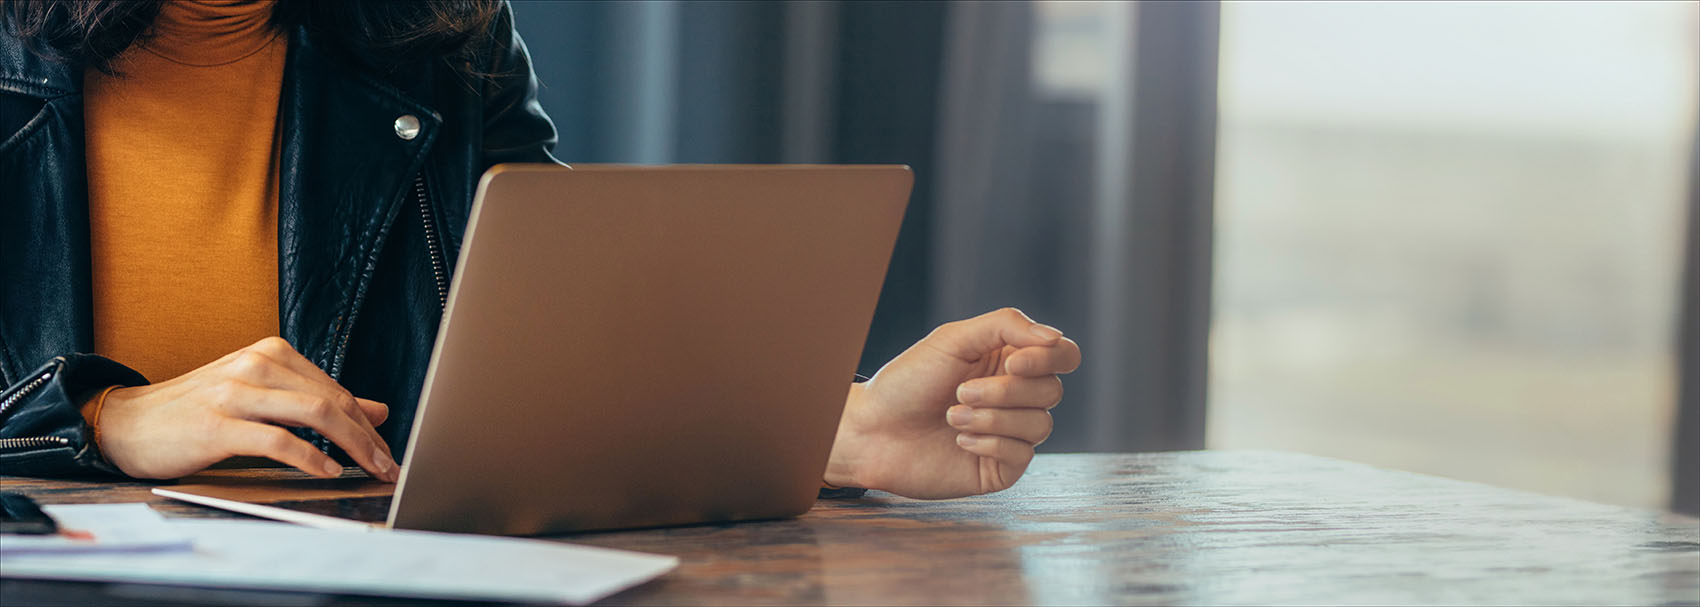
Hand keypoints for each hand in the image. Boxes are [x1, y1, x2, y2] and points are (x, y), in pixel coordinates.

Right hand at [95, 337, 397, 480]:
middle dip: (368, 437)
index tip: (387, 451)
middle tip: (389, 466)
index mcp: (271, 353)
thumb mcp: (262, 397)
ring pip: (315, 414)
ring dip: (352, 446)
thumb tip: (377, 411)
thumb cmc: (198, 411)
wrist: (127, 423)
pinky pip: (278, 440)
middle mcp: (257, 364)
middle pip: (333, 400)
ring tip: (369, 470)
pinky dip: (310, 458)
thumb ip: (316, 400)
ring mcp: (236, 392)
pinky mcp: (218, 424)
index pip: (336, 390)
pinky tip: (328, 471)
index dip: (368, 424)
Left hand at [826, 308, 1080, 498]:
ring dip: (992, 418)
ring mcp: (1011, 434)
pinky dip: (990, 443)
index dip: (1049, 358)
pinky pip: (1022, 454)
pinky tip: (959, 440)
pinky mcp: (1001, 468)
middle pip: (1052, 390)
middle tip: (960, 392)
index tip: (1012, 363)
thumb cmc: (908, 381)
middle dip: (1005, 391)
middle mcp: (1017, 397)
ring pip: (1041, 424)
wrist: (872, 430)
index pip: (1063, 355)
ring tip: (951, 416)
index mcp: (1010, 361)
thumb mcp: (954, 339)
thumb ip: (1006, 326)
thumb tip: (1055, 337)